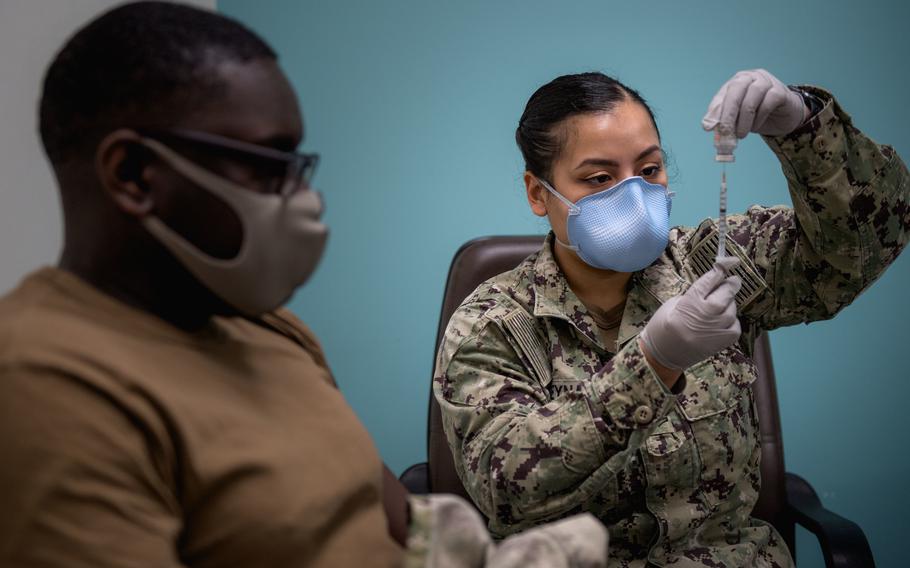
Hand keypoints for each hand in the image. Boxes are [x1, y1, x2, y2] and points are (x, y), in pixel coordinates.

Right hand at [640, 256, 741, 371]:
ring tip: (721, 304)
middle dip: (731, 284)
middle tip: (734, 280)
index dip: (721, 269)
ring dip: (729, 303)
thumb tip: (711, 287)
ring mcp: (716, 329)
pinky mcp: (723, 342)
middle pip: (726, 293)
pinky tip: (723, 320)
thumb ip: (694, 294)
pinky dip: (732, 320)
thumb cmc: (662, 326)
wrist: (662, 355)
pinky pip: (735, 325)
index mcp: (690, 302)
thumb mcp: (673, 304)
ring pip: (732, 309)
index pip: (710, 280)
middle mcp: (706, 314)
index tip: (728, 262)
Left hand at [701, 69, 806, 137]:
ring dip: (744, 119)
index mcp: (737, 82)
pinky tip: (756, 127)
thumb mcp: (737, 118)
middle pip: (736, 90)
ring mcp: (766, 82)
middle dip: (728, 113)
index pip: (723, 94)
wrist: (784, 117)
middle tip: (725, 132)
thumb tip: (707, 126)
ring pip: (751, 97)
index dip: (715, 110)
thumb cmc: (757, 115)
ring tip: (741, 134)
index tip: (708, 127)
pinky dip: (759, 118)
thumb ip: (724, 120)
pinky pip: (767, 104)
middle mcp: (751, 78)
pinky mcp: (780, 91)